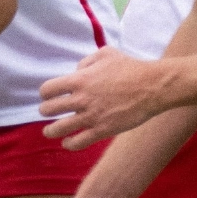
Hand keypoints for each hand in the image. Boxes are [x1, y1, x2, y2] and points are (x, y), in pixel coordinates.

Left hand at [39, 47, 164, 148]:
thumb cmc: (130, 67)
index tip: (48, 95)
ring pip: (59, 129)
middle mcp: (81, 99)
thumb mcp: (105, 53)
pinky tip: (67, 142)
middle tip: (47, 111)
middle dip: (45, 110)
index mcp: (79, 79)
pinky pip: (78, 142)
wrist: (151, 87)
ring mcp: (91, 116)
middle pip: (49, 109)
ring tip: (49, 131)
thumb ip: (86, 61)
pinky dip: (69, 144)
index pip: (48, 90)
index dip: (45, 93)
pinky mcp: (102, 130)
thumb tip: (76, 71)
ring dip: (50, 131)